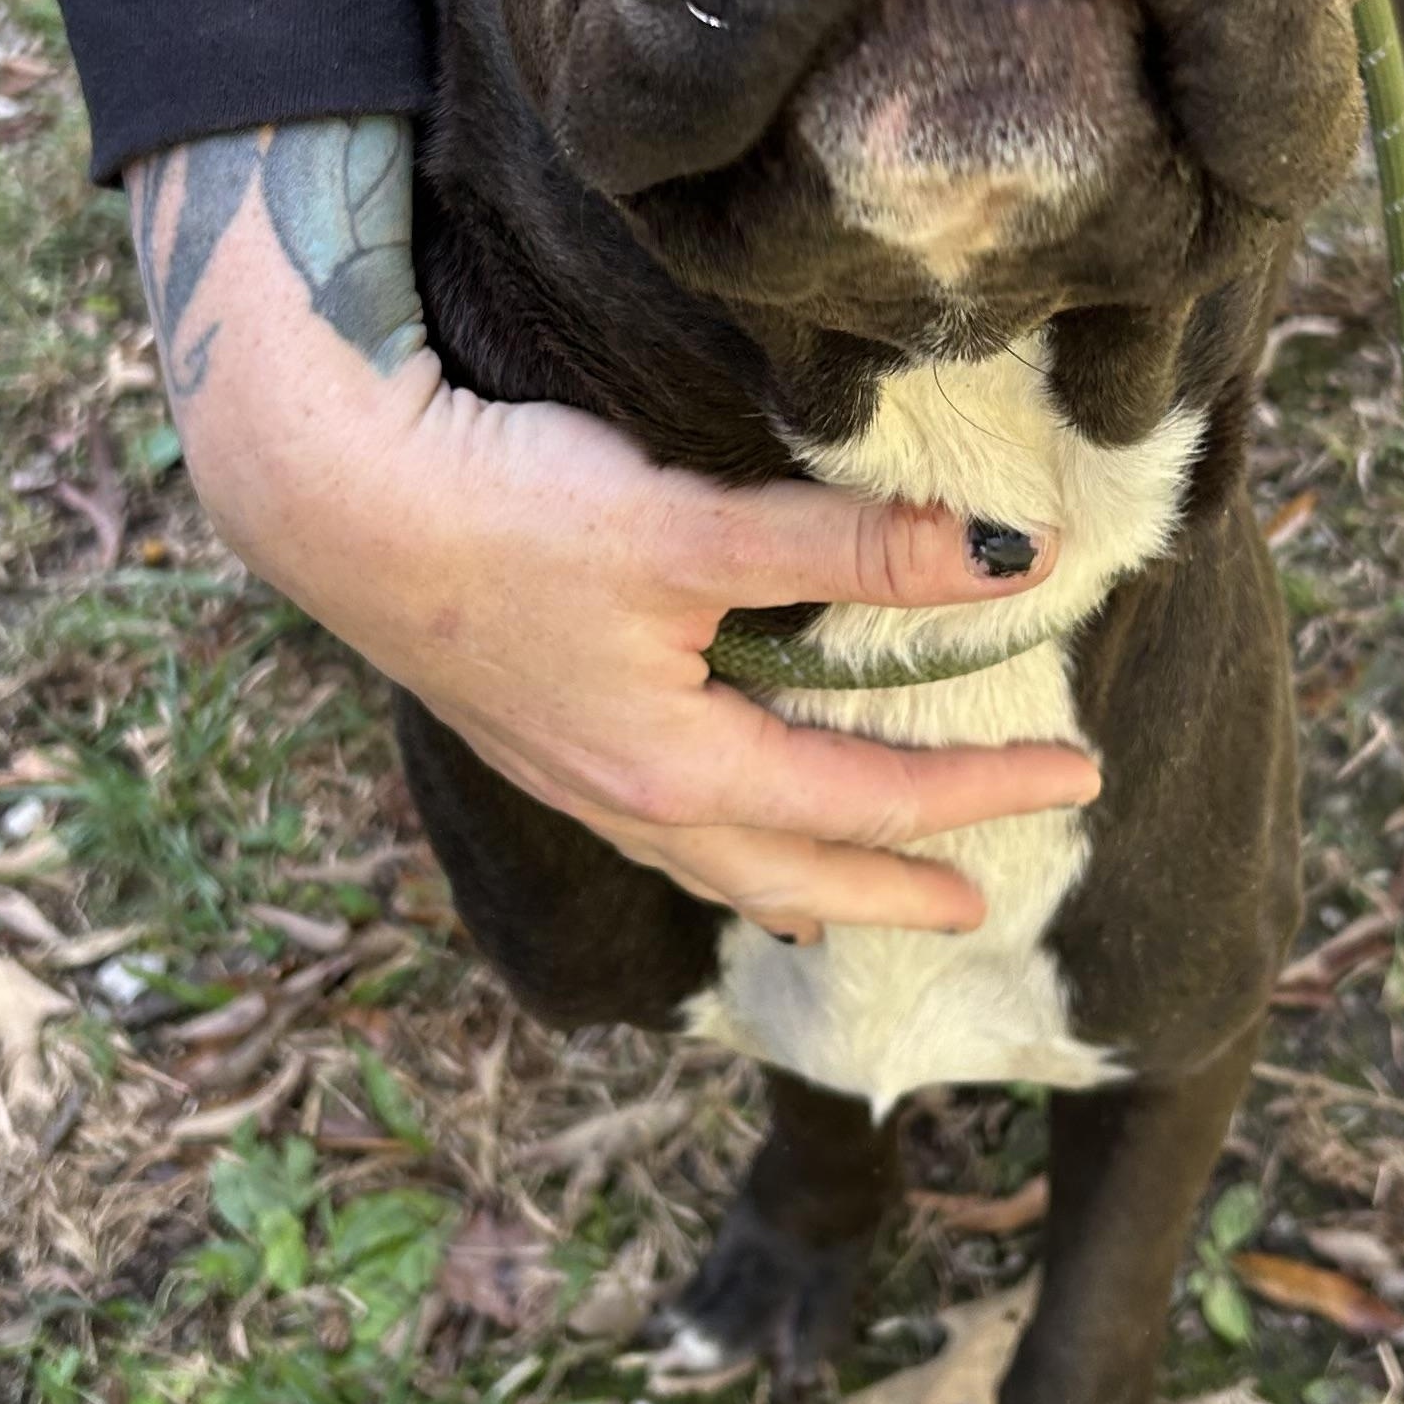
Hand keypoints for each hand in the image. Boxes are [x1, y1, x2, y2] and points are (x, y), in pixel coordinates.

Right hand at [127, 118, 1099, 939]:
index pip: (869, 801)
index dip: (980, 794)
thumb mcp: (692, 529)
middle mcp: (628, 798)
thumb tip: (1012, 558)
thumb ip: (851, 551)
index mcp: (680, 770)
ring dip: (800, 881)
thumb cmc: (508, 511)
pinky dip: (718, 845)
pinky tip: (711, 819)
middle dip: (891, 888)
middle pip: (790, 874)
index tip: (1076, 780)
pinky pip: (658, 826)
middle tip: (978, 906)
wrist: (328, 496)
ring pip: (716, 863)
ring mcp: (573, 774)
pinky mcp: (534, 730)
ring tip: (849, 896)